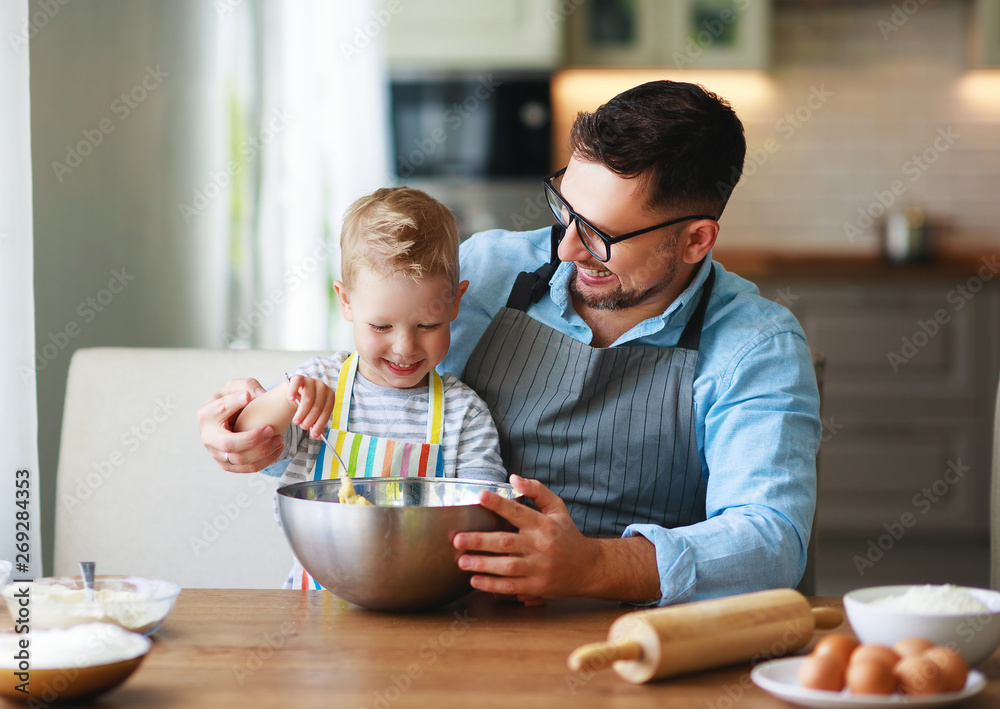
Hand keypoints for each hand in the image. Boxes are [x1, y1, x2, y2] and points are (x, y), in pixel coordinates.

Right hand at [198, 378, 283, 472]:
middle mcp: (208, 437)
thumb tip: (257, 395)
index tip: (248, 396)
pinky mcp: (229, 465)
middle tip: (270, 429)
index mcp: (207, 415)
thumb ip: (248, 385)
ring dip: (263, 451)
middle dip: (251, 438)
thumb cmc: (236, 401)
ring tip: (279, 440)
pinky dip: (266, 460)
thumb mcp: (239, 387)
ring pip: (240, 459)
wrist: (233, 419)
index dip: (233, 403)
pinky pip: (248, 468)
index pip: (219, 410)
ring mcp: (217, 454)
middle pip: (228, 443)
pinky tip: (278, 448)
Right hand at [286, 375, 335, 439]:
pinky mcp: (298, 378)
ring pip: (307, 398)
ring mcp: (310, 380)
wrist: (296, 394)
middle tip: (303, 427)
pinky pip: (296, 383)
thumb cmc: (308, 406)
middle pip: (317, 405)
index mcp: (329, 395)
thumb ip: (316, 425)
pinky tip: (291, 399)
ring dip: (301, 413)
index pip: (327, 410)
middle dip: (310, 420)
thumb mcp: (314, 416)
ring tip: (296, 421)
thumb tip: (318, 436)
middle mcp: (322, 386)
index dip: (320, 423)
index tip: (314, 434)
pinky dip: (293, 392)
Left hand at [452, 475, 600, 599]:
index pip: (518, 512)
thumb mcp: (557, 508)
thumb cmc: (567, 535)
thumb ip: (536, 491)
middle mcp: (540, 546)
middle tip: (457, 539)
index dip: (498, 503)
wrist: (588, 568)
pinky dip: (492, 585)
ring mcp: (539, 568)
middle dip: (480, 541)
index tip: (480, 496)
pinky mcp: (537, 586)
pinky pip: (512, 587)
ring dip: (483, 564)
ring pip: (507, 567)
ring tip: (462, 561)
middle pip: (506, 542)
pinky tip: (475, 580)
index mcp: (544, 524)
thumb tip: (513, 478)